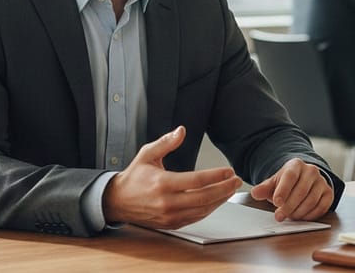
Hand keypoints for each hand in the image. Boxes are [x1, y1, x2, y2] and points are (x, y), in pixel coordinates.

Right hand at [102, 126, 242, 228]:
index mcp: (162, 183)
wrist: (117, 201)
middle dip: (224, 189)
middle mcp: (166, 202)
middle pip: (203, 198)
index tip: (229, 170)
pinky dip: (209, 209)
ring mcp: (169, 216)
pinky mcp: (170, 224)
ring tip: (231, 189)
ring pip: (202, 210)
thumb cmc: (134, 176)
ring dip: (220, 200)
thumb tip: (181, 130)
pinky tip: (217, 200)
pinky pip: (195, 218)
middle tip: (237, 180)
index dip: (216, 176)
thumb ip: (166, 142)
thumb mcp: (147, 154)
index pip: (196, 181)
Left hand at [249, 158, 333, 220]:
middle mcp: (311, 171)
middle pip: (301, 190)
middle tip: (279, 216)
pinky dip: (310, 215)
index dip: (283, 190)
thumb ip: (264, 188)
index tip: (276, 202)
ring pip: (311, 200)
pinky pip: (322, 207)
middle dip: (289, 206)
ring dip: (299, 212)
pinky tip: (301, 217)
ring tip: (289, 216)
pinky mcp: (328, 193)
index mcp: (296, 165)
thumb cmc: (288, 182)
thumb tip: (255, 193)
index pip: (290, 176)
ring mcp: (322, 182)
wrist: (304, 179)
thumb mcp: (274, 182)